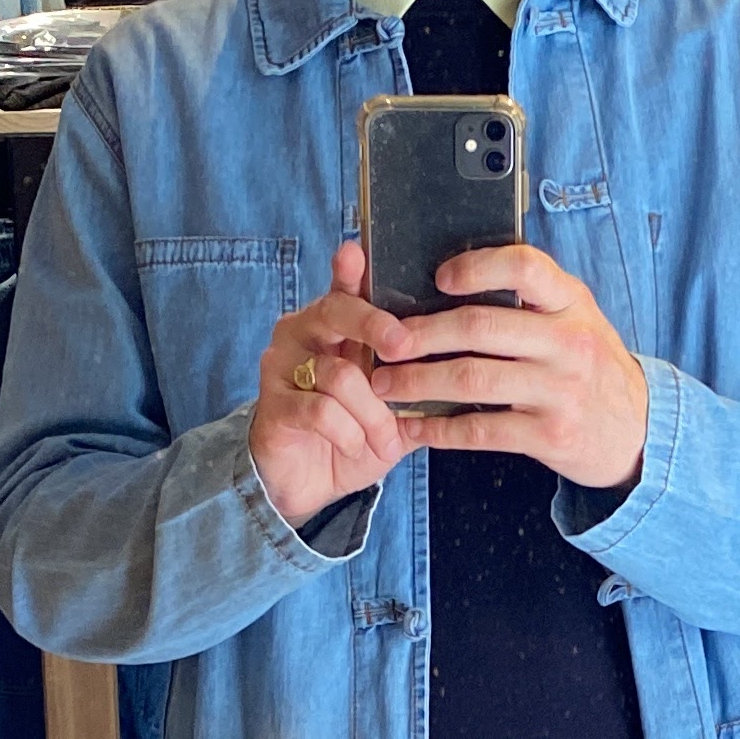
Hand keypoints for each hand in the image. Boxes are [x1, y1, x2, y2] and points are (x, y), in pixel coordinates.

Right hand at [248, 242, 407, 528]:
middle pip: (335, 311)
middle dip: (374, 326)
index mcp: (335, 326)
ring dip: (371, 415)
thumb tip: (467, 370)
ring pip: (339, 375)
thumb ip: (419, 385)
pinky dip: (348, 433)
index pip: (344, 288)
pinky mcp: (272, 403)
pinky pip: (319, 409)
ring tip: (383, 440)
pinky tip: (356, 447)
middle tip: (403, 347)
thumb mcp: (393, 410)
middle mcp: (304, 334)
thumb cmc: (354, 435)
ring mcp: (283, 366)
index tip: (357, 254)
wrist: (311, 484)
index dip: (350, 270)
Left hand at [364, 243, 648, 490]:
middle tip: (385, 342)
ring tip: (385, 384)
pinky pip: (482, 429)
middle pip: (480, 327)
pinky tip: (416, 427)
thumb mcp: (576, 319)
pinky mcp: (551, 435)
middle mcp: (569, 341)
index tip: (438, 277)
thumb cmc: (590, 367)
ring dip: (419, 382)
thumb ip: (533, 300)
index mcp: (572, 302)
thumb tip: (453, 279)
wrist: (639, 431)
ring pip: (473, 379)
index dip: (476, 267)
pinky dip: (441, 429)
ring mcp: (561, 390)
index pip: (524, 266)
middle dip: (422, 335)